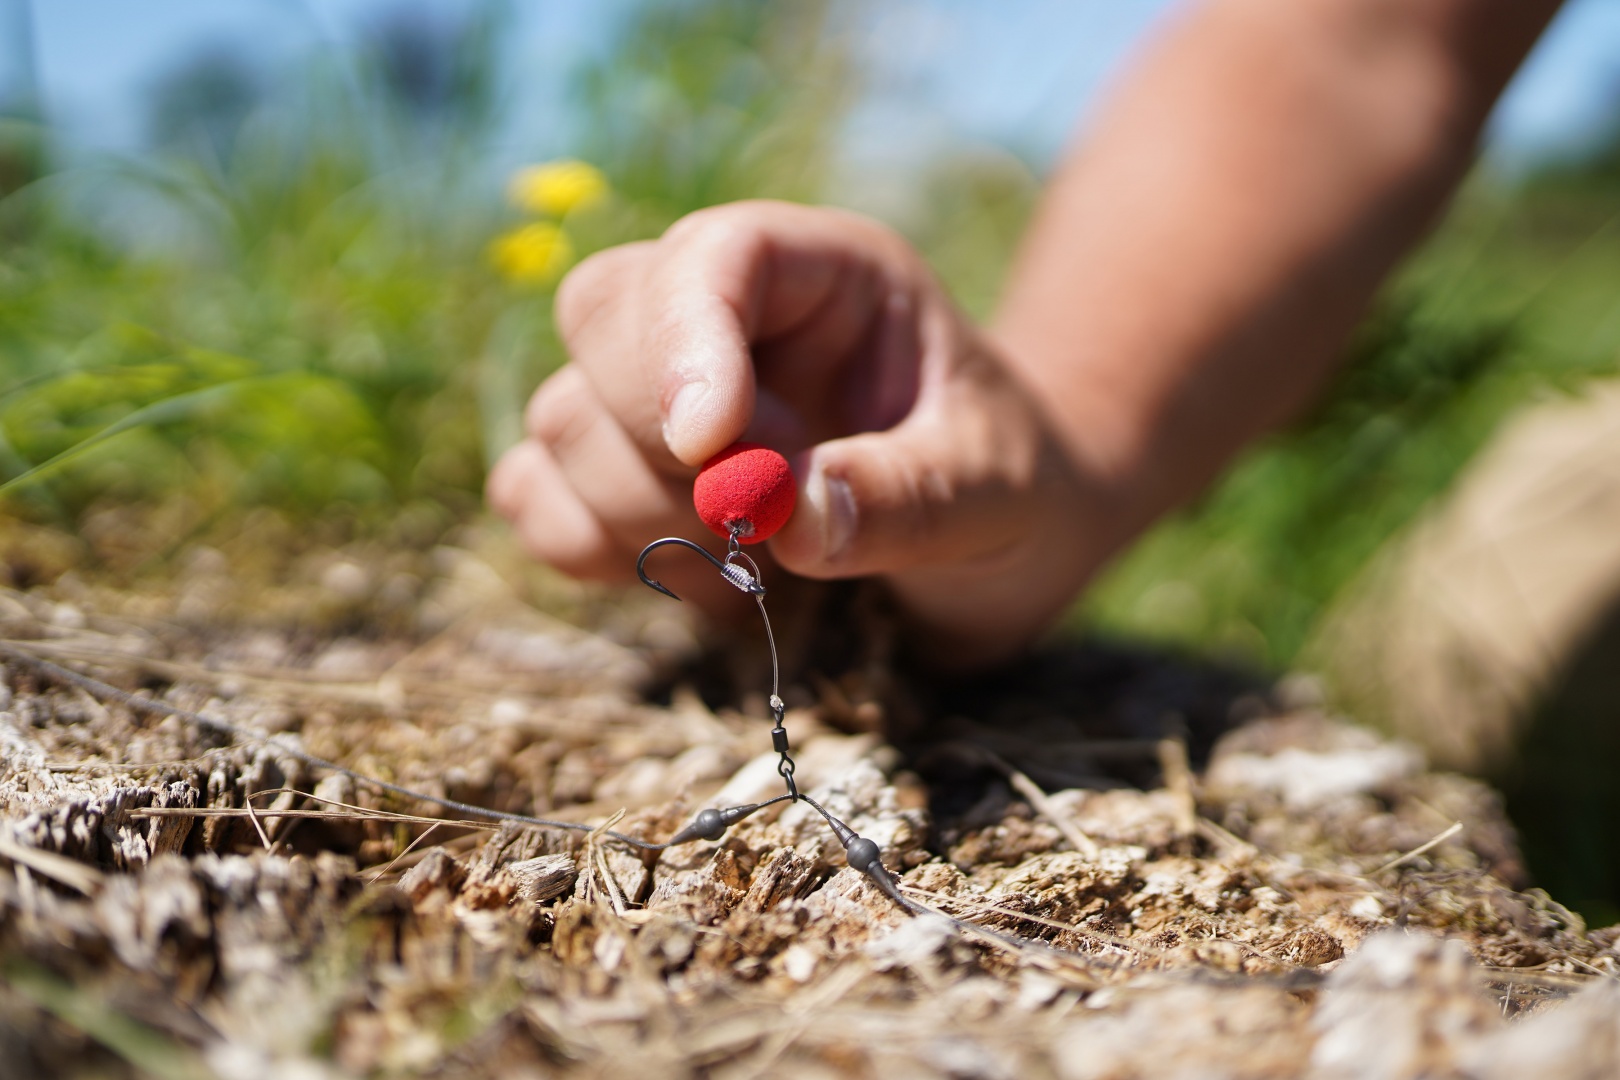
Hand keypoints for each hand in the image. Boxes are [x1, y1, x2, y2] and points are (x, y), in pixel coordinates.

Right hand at [488, 201, 1122, 663]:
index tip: (709, 448)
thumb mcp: (999, 490)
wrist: (998, 540)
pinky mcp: (624, 474)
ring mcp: (662, 394)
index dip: (685, 338)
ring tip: (750, 567)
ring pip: (561, 413)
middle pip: (602, 314)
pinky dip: (582, 544)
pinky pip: (534, 488)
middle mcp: (729, 317)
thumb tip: (780, 516)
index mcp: (826, 275)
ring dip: (634, 511)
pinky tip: (693, 581)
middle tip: (756, 527)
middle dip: (657, 440)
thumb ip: (910, 498)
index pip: (715, 254)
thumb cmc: (1013, 488)